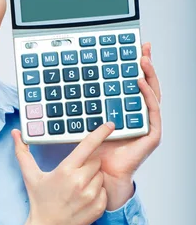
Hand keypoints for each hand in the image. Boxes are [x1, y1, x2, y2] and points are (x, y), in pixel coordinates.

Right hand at [12, 122, 114, 224]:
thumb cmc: (39, 202)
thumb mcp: (30, 176)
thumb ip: (22, 153)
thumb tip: (16, 133)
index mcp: (66, 171)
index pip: (88, 146)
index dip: (100, 133)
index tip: (110, 125)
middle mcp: (80, 182)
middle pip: (96, 161)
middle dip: (88, 164)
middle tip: (74, 175)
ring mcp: (91, 196)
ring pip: (101, 176)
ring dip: (93, 178)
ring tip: (77, 188)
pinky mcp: (99, 207)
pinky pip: (105, 191)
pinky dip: (97, 192)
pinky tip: (83, 198)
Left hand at [91, 42, 161, 187]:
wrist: (99, 177)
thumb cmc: (94, 155)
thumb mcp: (88, 124)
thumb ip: (87, 108)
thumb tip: (71, 88)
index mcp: (127, 114)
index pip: (134, 87)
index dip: (135, 68)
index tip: (133, 49)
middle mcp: (139, 118)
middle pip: (147, 86)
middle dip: (146, 65)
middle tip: (143, 47)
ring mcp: (148, 126)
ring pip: (153, 95)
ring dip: (149, 76)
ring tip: (143, 60)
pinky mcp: (152, 136)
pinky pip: (152, 113)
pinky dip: (147, 97)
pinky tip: (141, 84)